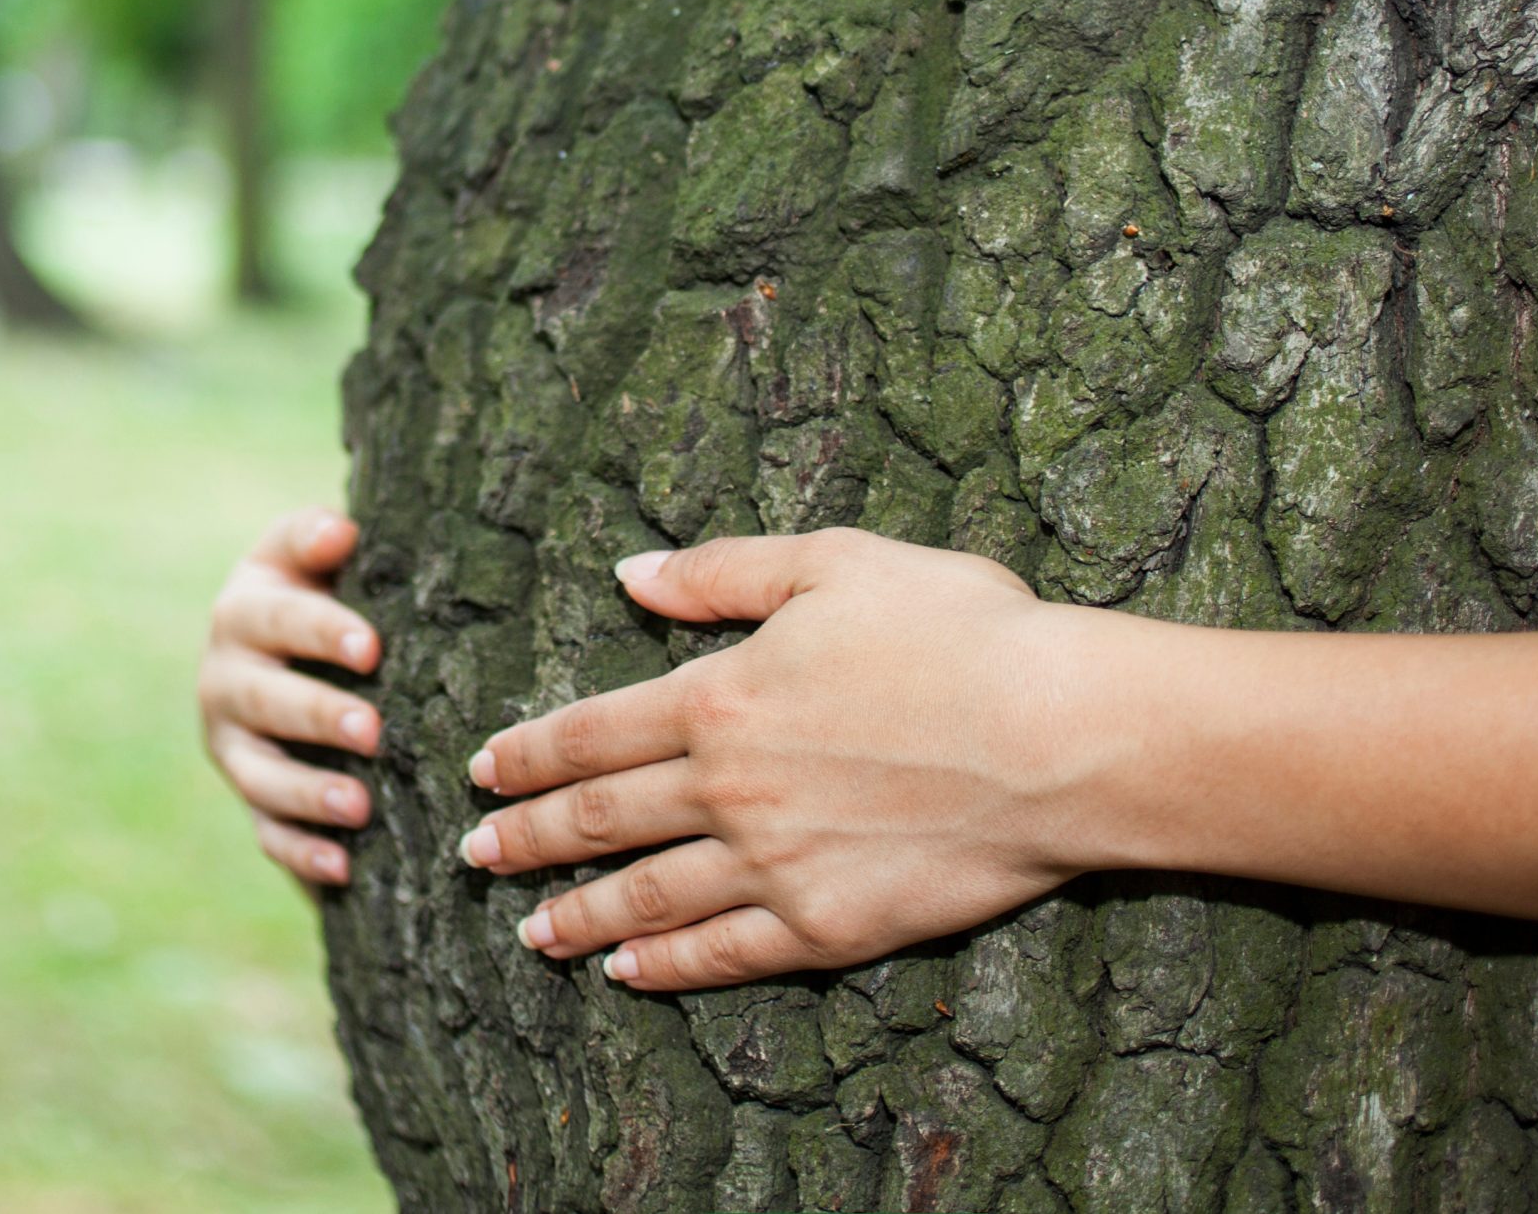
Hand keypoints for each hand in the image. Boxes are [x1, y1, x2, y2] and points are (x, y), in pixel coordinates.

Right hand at [198, 508, 379, 885]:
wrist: (288, 650)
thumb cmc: (317, 591)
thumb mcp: (304, 558)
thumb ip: (314, 538)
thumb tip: (339, 530)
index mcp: (242, 613)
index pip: (276, 620)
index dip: (321, 632)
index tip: (371, 648)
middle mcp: (224, 680)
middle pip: (262, 700)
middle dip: (316, 716)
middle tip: (372, 730)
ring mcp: (233, 746)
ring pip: (259, 774)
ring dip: (306, 792)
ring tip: (359, 808)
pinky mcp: (250, 797)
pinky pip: (265, 831)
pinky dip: (299, 851)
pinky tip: (341, 866)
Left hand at [461, 528, 1108, 989]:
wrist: (1063, 734)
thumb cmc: (960, 630)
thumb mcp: (830, 561)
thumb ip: (718, 572)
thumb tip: (628, 573)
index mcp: (717, 696)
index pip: (589, 734)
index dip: (526, 756)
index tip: (480, 773)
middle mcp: (726, 788)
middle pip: (597, 821)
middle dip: (525, 839)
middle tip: (474, 856)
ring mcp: (773, 865)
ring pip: (645, 898)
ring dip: (576, 915)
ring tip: (530, 932)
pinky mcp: (828, 926)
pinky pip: (723, 955)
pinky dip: (666, 968)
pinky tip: (628, 975)